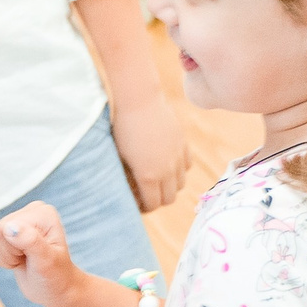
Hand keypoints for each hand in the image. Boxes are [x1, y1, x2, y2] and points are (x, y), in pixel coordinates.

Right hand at [0, 200, 95, 306]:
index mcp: (42, 212)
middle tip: (28, 260)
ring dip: (4, 257)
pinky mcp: (6, 232)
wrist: (54, 289)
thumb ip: (30, 241)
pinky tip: (16, 260)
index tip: (34, 257)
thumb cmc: (55, 276)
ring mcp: (17, 221)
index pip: (8, 226)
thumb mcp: (46, 261)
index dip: (15, 248)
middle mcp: (29, 212)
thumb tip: (8, 226)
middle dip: (9, 253)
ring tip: (24, 260)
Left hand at [112, 95, 189, 212]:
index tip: (135, 203)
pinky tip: (166, 164)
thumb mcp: (120, 156)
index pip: (153, 205)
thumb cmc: (121, 128)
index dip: (144, 207)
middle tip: (146, 194)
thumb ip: (128, 177)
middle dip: (157, 200)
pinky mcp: (183, 144)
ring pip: (180, 184)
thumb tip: (128, 191)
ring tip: (156, 179)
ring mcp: (177, 157)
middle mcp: (166, 170)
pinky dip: (179, 170)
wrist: (139, 99)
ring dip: (169, 186)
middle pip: (169, 199)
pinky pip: (186, 166)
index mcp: (148, 176)